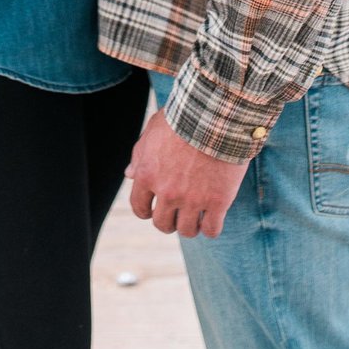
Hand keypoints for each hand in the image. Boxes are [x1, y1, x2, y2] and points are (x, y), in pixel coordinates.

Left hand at [126, 110, 250, 238]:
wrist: (214, 117)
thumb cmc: (181, 120)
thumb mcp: (152, 133)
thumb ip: (139, 157)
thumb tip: (130, 175)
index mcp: (147, 176)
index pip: (139, 207)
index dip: (146, 212)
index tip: (153, 211)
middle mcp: (167, 192)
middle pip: (163, 224)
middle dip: (169, 222)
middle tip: (178, 215)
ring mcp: (193, 199)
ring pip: (187, 231)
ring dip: (191, 227)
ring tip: (197, 218)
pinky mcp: (218, 202)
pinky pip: (212, 230)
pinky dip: (211, 229)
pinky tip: (213, 219)